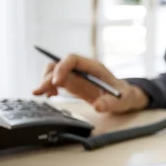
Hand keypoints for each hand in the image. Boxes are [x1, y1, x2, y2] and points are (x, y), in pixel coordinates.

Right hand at [32, 54, 148, 113]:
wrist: (124, 98)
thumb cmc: (124, 96)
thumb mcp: (122, 100)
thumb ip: (111, 103)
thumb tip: (98, 106)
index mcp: (94, 67)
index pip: (72, 59)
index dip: (62, 67)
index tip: (57, 82)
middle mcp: (83, 69)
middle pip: (59, 65)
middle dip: (48, 77)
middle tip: (41, 92)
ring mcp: (77, 76)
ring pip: (54, 71)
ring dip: (46, 81)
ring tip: (46, 95)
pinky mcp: (73, 84)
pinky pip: (56, 81)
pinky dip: (49, 87)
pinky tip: (51, 96)